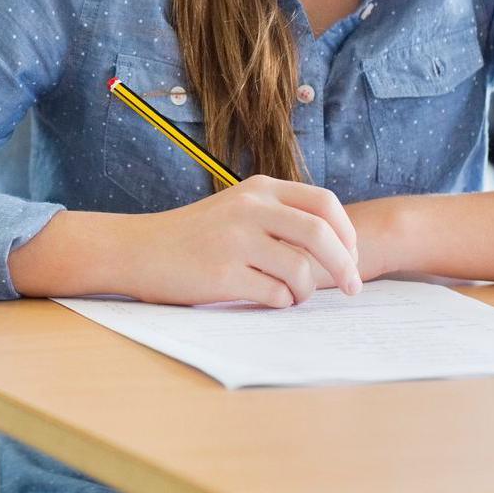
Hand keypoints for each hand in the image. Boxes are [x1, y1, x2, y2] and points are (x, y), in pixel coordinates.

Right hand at [110, 177, 361, 307]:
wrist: (139, 250)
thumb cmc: (195, 236)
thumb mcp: (238, 208)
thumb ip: (280, 216)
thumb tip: (339, 247)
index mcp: (259, 189)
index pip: (324, 203)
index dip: (348, 233)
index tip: (353, 256)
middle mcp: (250, 208)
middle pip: (321, 236)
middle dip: (346, 267)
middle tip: (354, 288)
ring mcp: (235, 241)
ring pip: (301, 271)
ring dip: (305, 291)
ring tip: (291, 295)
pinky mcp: (222, 275)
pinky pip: (275, 295)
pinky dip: (280, 303)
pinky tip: (265, 299)